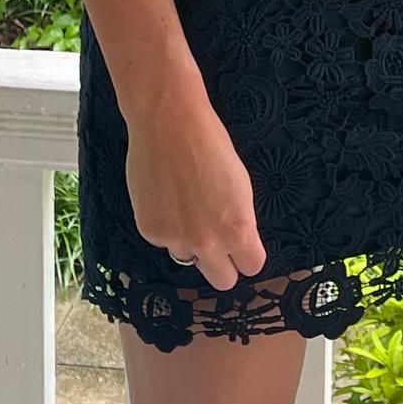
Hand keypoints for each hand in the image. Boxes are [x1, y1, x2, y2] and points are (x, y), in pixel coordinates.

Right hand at [125, 92, 267, 293]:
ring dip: (188, 241)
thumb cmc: (209, 143)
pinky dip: (165, 225)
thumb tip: (234, 241)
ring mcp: (176, 239)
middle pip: (222, 281)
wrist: (168, 122)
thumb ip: (237, 220)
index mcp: (237, 228)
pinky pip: (163, 240)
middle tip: (215, 241)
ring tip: (184, 203)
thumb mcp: (239, 184)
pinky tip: (164, 194)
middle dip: (222, 264)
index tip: (242, 246)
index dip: (247, 254)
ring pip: (188, 257)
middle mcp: (207, 242)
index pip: (252, 266)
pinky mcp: (150, 232)